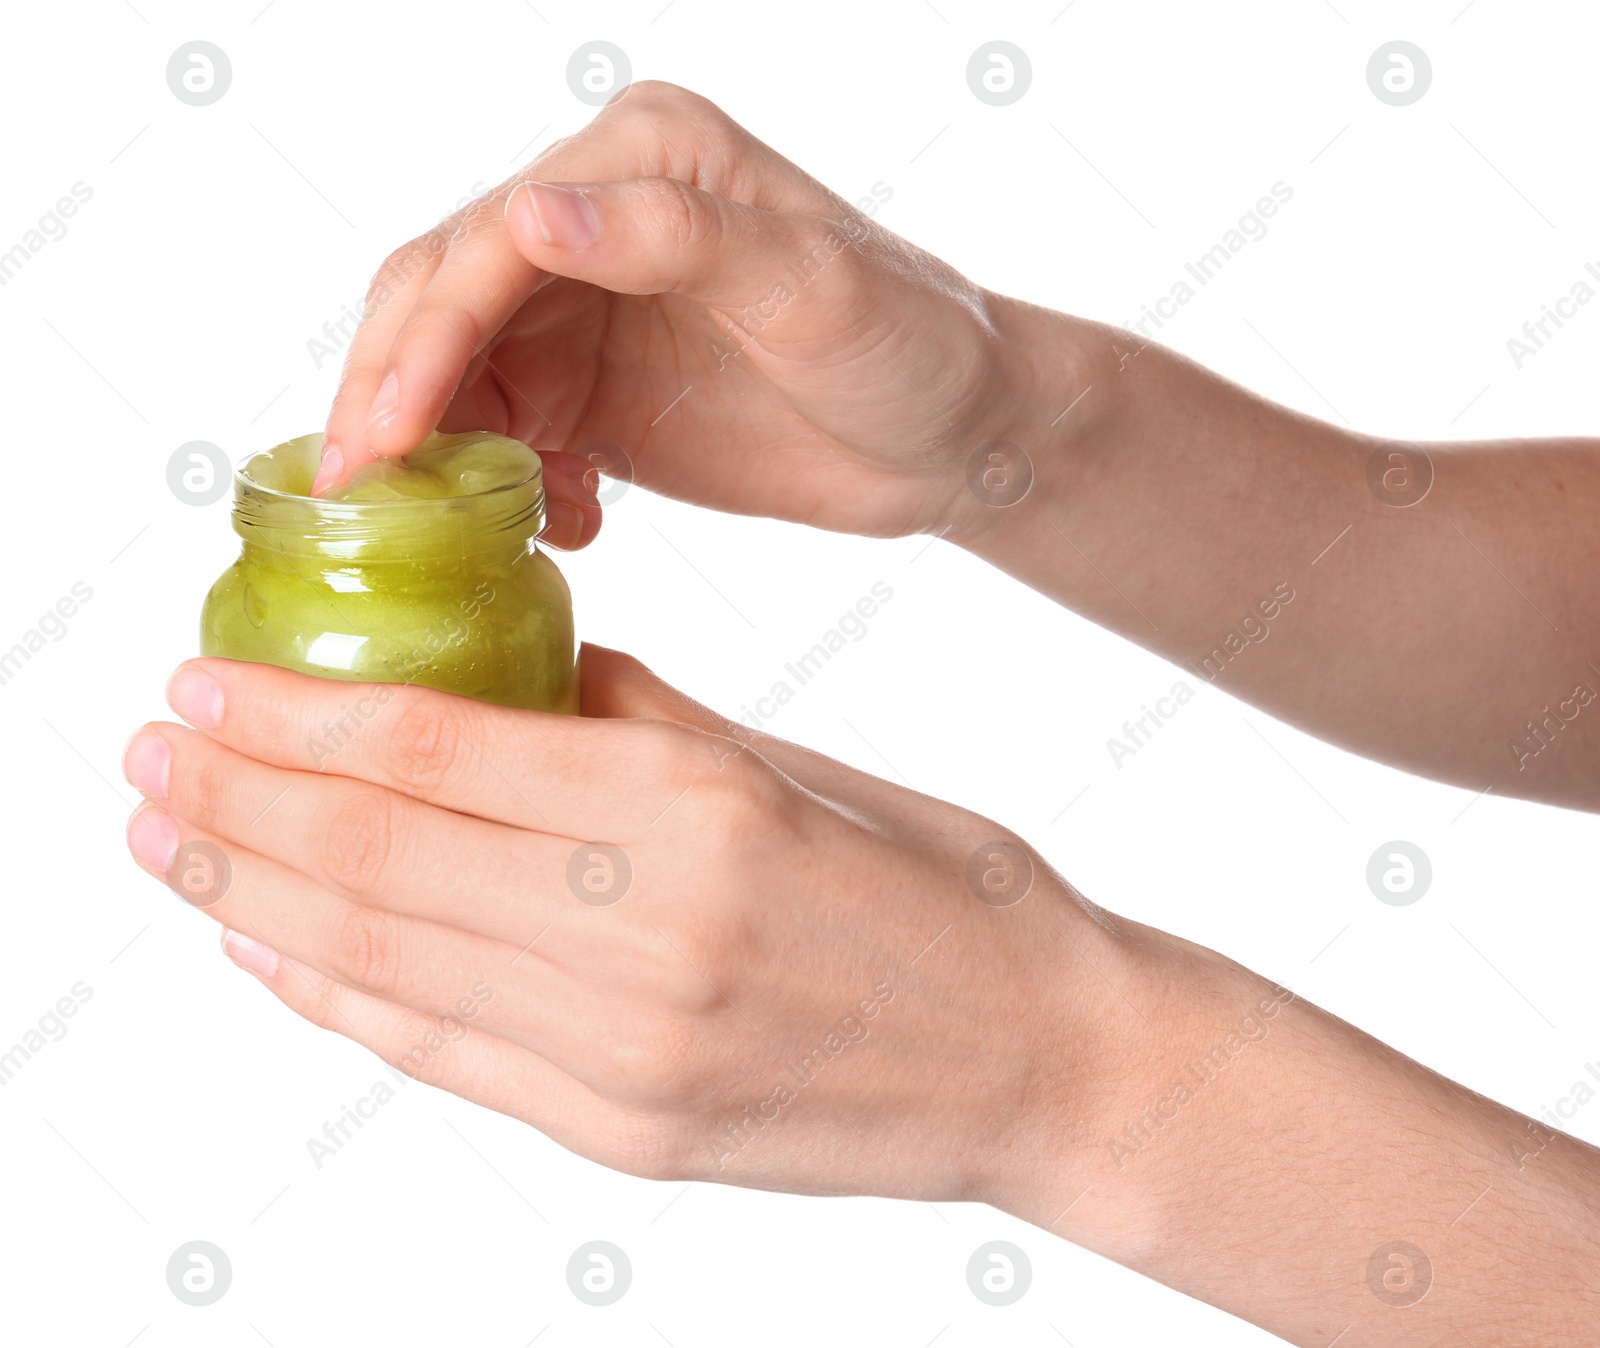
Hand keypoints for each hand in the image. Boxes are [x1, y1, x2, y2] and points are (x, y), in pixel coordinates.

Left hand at [120, 648, 1128, 1202]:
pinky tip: (278, 954)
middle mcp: (647, 935)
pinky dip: (343, 1003)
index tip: (201, 686)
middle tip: (151, 758)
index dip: (298, 719)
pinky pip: (444, 1059)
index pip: (438, 755)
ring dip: (259, 899)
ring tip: (176, 846)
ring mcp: (631, 1053)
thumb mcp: (803, 765)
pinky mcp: (628, 1135)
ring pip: (385, 967)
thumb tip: (517, 682)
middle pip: (380, 862)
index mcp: (698, 811)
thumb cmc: (946, 887)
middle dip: (241, 803)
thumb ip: (644, 725)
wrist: (1044, 1058)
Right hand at [316, 82, 1051, 542]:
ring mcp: (591, 305)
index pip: (489, 241)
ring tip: (450, 527)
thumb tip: (529, 208)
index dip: (423, 339)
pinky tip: (564, 527)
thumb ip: (673, 239)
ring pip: (462, 371)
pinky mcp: (601, 389)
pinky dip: (511, 486)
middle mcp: (598, 217)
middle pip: (444, 299)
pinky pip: (511, 432)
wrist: (959, 435)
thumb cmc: (911, 346)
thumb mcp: (809, 288)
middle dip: (393, 395)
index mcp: (640, 158)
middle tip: (355, 493)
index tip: (381, 439)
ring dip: (444, 450)